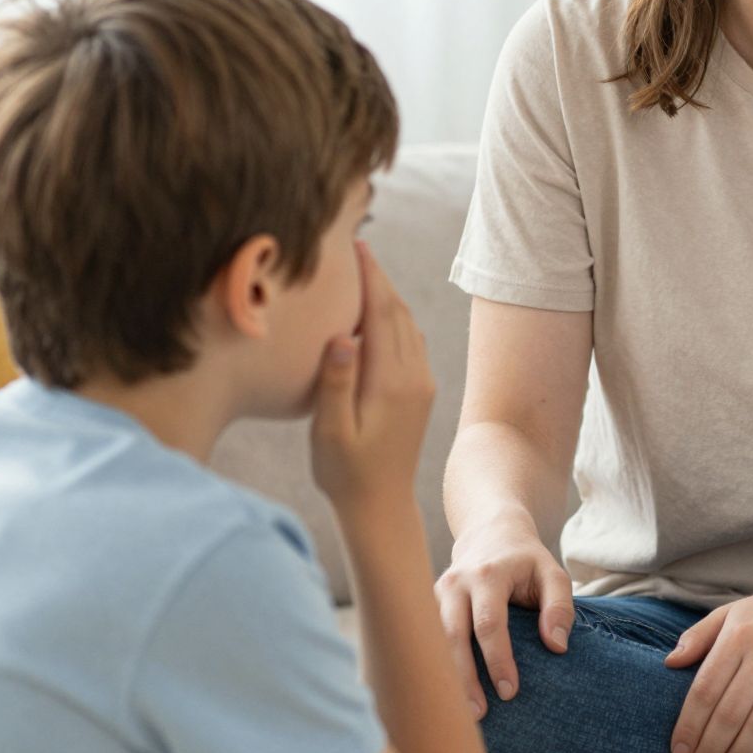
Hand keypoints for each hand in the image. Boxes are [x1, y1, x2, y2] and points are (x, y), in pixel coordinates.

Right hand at [310, 242, 434, 507]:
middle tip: (356, 246)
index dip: (369, 277)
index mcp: (392, 381)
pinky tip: (376, 313)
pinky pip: (410, 341)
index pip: (381, 313)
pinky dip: (394, 317)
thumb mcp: (331, 431)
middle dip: (378, 277)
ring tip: (364, 270)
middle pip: (398, 312)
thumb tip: (343, 336)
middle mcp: (415, 376)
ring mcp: (422, 383)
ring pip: (407, 324)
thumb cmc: (345, 472)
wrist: (380, 506)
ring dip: (388, 295)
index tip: (354, 246)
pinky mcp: (421, 391)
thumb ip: (336, 383)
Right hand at [435, 515, 575, 717]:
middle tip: (478, 715)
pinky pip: (429, 641)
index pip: (489, 624)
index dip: (498, 660)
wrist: (490, 532)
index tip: (510, 692)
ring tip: (459, 713)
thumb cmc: (526, 561)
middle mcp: (456, 583)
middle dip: (464, 679)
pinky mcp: (427, 605)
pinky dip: (436, 668)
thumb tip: (557, 647)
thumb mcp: (553, 573)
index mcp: (488, 575)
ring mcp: (437, 594)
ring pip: (435, 642)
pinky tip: (444, 695)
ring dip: (445, 678)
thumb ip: (560, 607)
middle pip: (453, 637)